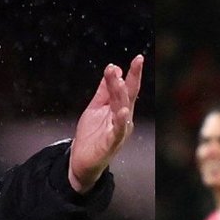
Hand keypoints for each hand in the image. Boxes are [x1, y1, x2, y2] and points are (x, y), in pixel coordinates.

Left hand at [68, 55, 143, 193]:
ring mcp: (119, 132)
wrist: (81, 162)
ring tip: (120, 81)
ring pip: (123, 110)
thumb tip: (113, 68)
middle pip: (128, 96)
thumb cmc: (91, 136)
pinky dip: (121, 122)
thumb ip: (104, 90)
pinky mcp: (111, 144)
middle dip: (132, 79)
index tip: (138, 58)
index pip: (128, 88)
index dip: (133, 73)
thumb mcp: (96, 107)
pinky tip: (123, 111)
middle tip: (135, 62)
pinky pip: (118, 132)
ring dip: (122, 95)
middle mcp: (123, 119)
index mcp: (120, 109)